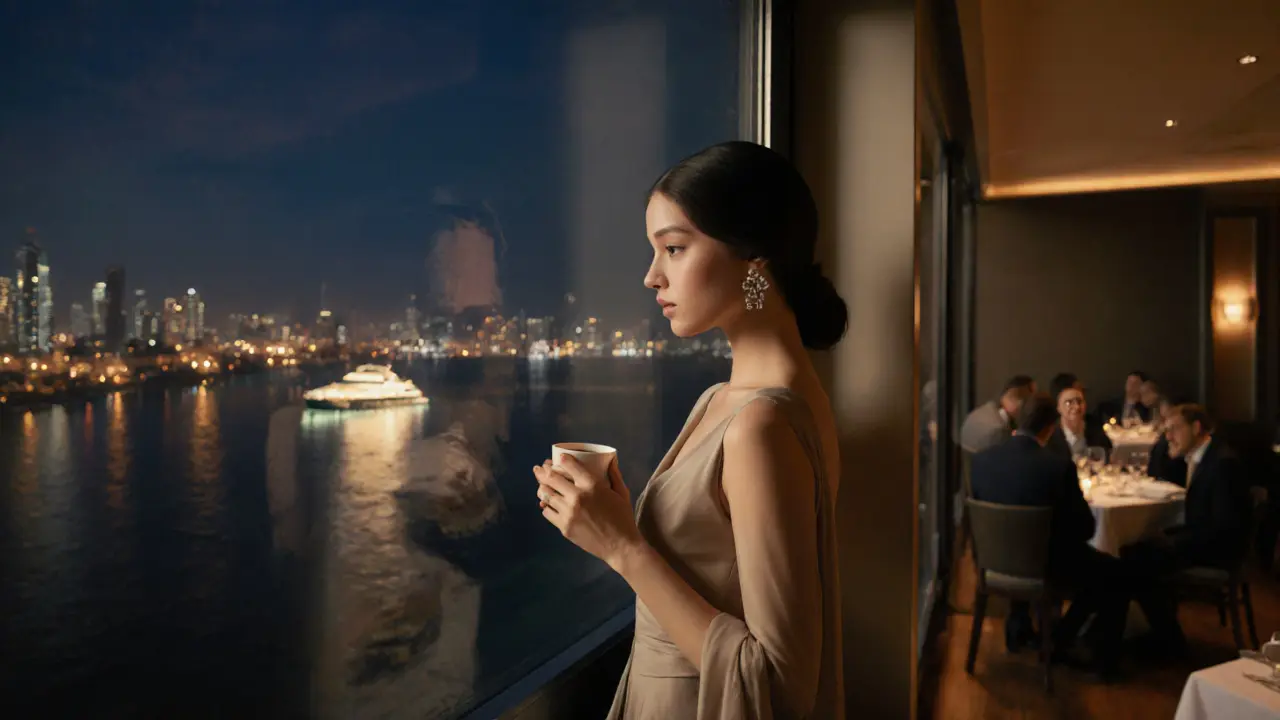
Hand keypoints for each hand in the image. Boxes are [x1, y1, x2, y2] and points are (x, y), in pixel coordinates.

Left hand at [533, 455, 642, 569]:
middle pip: (552, 478)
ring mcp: (568, 513)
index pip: (570, 465)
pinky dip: (546, 506)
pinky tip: (547, 504)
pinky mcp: (564, 527)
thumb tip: (611, 459)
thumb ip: (614, 474)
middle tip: (539, 468)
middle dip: (543, 471)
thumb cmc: (623, 518)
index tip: (558, 458)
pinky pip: (547, 512)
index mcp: (593, 485)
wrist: (620, 546)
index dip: (561, 459)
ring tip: (540, 485)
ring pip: (546, 495)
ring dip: (541, 488)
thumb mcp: (621, 493)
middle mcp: (577, 497)